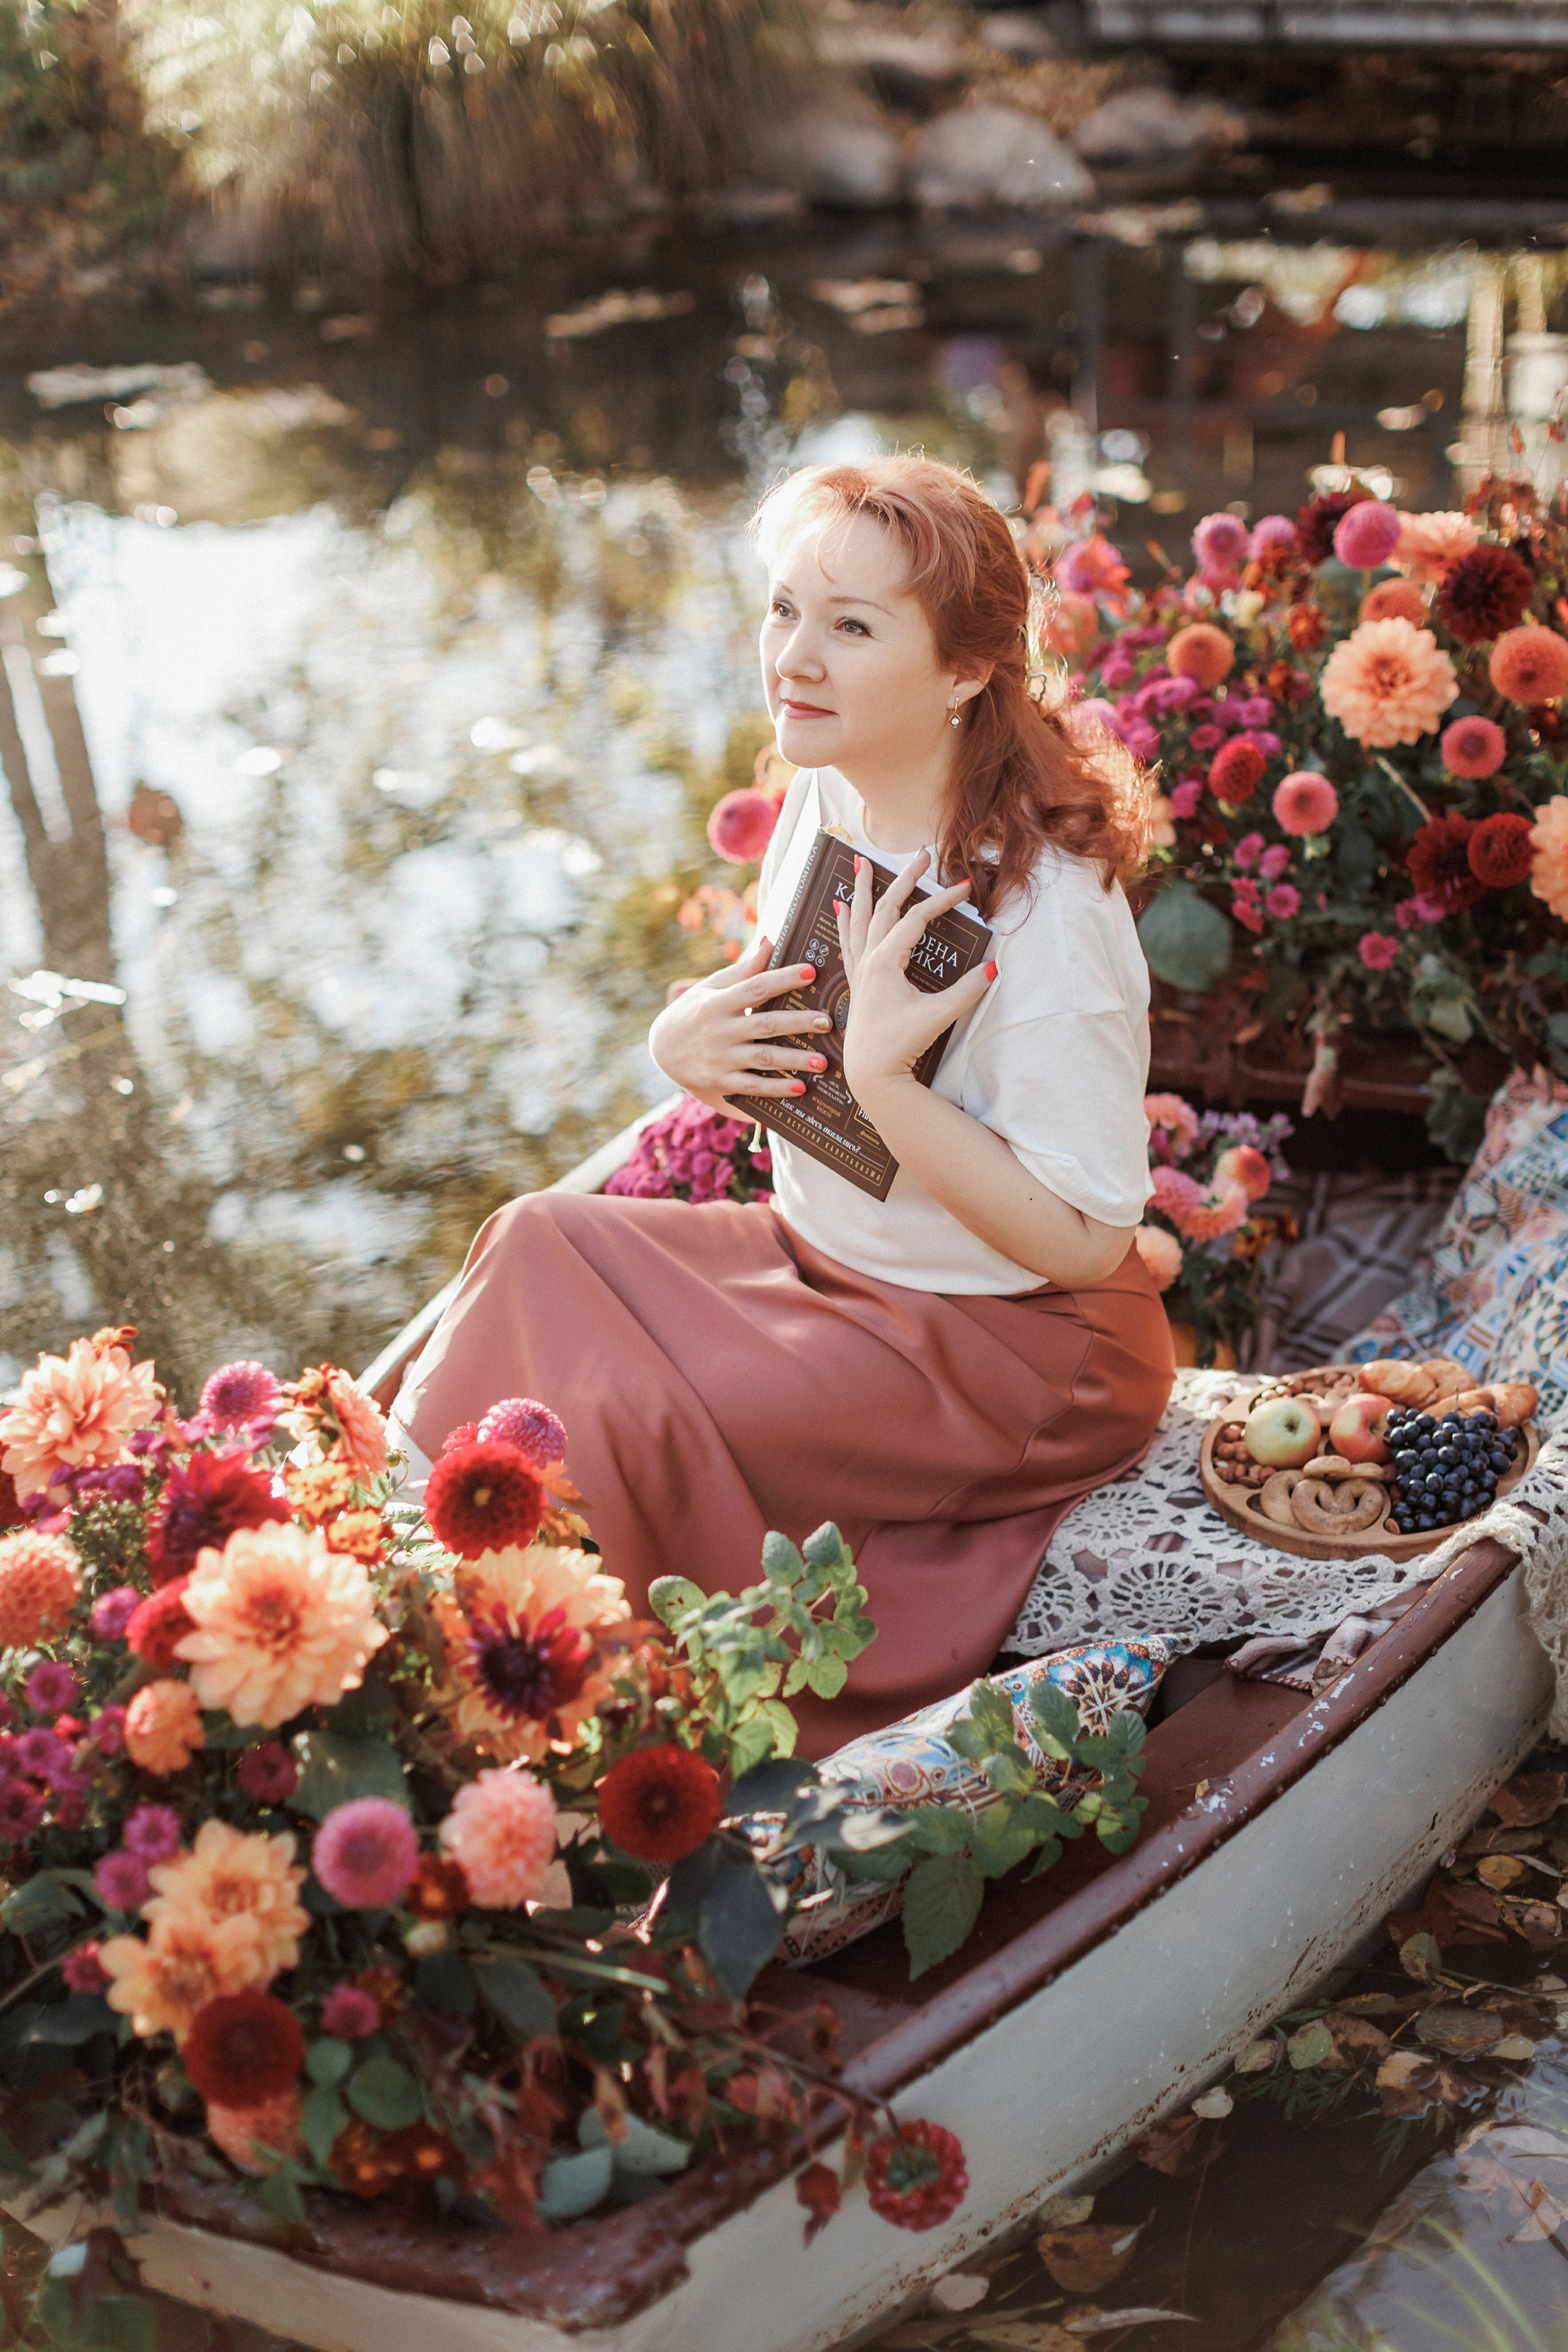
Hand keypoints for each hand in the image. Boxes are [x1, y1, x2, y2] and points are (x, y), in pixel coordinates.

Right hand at [648, 934, 832, 1116]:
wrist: (661, 1049)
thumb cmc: (694, 1011)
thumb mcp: (711, 987)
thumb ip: (743, 970)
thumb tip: (771, 941)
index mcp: (718, 1002)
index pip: (755, 987)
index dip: (783, 979)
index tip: (811, 972)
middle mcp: (720, 1030)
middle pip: (765, 1024)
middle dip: (798, 1023)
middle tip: (827, 1022)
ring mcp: (720, 1058)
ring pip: (762, 1058)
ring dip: (794, 1060)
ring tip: (823, 1061)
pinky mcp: (721, 1082)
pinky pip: (753, 1085)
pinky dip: (776, 1088)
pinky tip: (800, 1088)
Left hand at [836, 850, 994, 1107]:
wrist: (871, 1072)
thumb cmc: (900, 1044)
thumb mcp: (938, 1017)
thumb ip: (966, 992)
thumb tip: (994, 968)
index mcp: (885, 962)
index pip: (917, 919)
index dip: (943, 901)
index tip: (965, 887)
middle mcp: (868, 960)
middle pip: (886, 908)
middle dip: (904, 879)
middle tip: (921, 855)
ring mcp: (860, 970)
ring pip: (860, 919)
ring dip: (862, 890)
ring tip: (860, 863)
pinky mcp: (857, 981)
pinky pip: (848, 940)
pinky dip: (846, 919)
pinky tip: (840, 905)